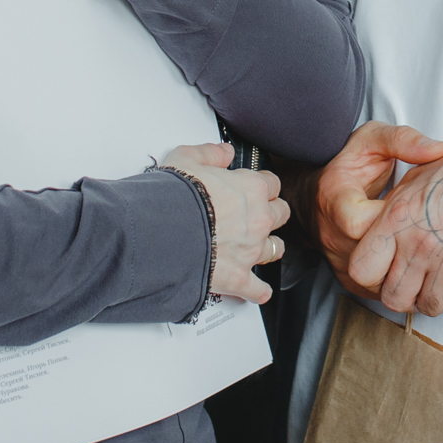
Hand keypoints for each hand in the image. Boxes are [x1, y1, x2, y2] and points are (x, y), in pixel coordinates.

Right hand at [160, 142, 289, 305]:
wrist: (161, 234)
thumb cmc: (174, 197)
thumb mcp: (186, 158)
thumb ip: (210, 153)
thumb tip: (223, 151)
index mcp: (251, 188)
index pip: (272, 183)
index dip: (262, 184)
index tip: (255, 186)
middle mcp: (258, 220)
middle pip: (281, 214)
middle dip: (271, 213)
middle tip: (259, 213)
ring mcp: (250, 251)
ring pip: (275, 249)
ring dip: (268, 247)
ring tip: (258, 247)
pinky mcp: (238, 278)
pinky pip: (258, 289)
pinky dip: (258, 291)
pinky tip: (257, 290)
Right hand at [306, 123, 442, 286]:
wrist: (316, 195)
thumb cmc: (347, 165)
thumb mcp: (372, 140)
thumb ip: (403, 140)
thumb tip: (439, 149)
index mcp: (336, 201)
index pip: (364, 224)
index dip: (397, 221)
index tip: (420, 208)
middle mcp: (333, 238)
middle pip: (377, 258)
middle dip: (410, 248)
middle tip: (439, 234)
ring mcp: (340, 264)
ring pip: (381, 281)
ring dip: (410, 269)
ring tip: (435, 251)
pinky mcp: (350, 281)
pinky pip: (380, 291)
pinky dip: (403, 281)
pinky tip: (421, 265)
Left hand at [347, 136, 442, 317]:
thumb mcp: (419, 179)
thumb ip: (394, 213)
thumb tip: (378, 237)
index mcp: (398, 219)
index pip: (362, 270)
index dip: (374, 275)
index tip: (388, 270)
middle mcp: (420, 246)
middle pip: (393, 299)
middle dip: (406, 293)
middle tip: (423, 278)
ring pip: (428, 307)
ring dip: (439, 295)